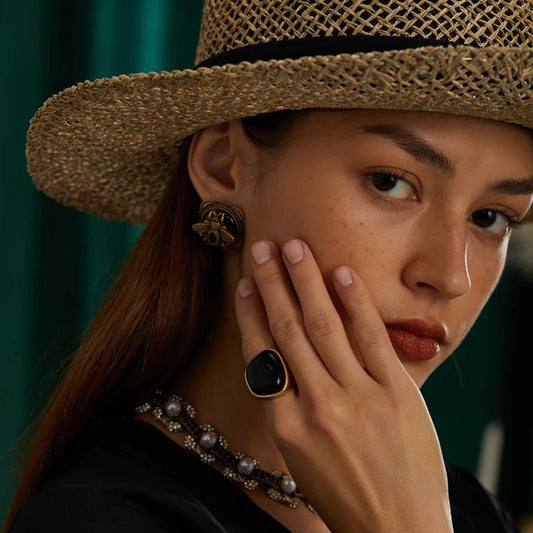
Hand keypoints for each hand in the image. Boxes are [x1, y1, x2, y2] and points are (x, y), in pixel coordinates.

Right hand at [235, 239, 452, 532]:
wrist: (398, 530)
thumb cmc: (343, 494)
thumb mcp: (299, 457)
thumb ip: (287, 406)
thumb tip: (277, 356)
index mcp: (285, 425)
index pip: (261, 355)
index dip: (250, 314)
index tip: (244, 285)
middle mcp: (317, 406)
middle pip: (287, 330)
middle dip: (272, 283)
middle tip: (262, 247)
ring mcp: (358, 397)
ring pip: (323, 326)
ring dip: (306, 281)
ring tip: (294, 247)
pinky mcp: (396, 393)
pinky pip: (370, 338)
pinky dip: (355, 303)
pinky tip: (341, 273)